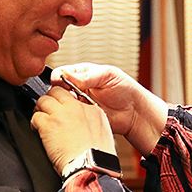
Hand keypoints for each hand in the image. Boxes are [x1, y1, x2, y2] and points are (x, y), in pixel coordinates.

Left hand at [31, 87, 117, 174]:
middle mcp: (76, 107)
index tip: (62, 111)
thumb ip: (90, 123)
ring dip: (40, 109)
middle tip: (48, 111)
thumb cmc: (96, 158)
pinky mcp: (48, 124)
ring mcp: (61, 114)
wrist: (89, 166)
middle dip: (50, 100)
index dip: (64, 103)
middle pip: (57, 92)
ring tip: (41, 120)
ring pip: (43, 100)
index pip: (73, 97)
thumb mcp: (102, 134)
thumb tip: (81, 124)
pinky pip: (35, 116)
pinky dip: (34, 123)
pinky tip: (37, 130)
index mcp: (92, 110)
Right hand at [50, 64, 169, 154]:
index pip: (61, 73)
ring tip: (78, 105)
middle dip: (59, 93)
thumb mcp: (107, 75)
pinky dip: (71, 117)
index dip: (58, 78)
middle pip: (57, 89)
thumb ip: (87, 76)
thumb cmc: (125, 90)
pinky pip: (69, 117)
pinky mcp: (80, 117)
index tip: (62, 84)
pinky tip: (79, 115)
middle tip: (70, 96)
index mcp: (82, 74)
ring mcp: (78, 103)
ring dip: (65, 105)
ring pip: (61, 104)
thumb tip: (67, 76)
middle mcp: (77, 88)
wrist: (134, 112)